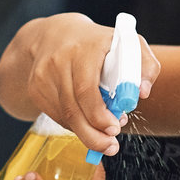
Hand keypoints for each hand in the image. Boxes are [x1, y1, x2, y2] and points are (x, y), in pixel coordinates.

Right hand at [13, 13, 160, 155]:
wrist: (55, 34)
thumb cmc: (99, 43)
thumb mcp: (128, 44)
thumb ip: (145, 66)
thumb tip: (142, 93)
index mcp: (85, 47)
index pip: (86, 88)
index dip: (99, 114)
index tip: (115, 128)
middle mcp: (60, 59)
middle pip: (73, 108)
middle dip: (93, 134)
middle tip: (110, 146)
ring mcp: (43, 74)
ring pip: (64, 115)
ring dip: (85, 132)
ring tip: (103, 139)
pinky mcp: (35, 87)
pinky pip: (56, 115)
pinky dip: (73, 124)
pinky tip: (85, 120)